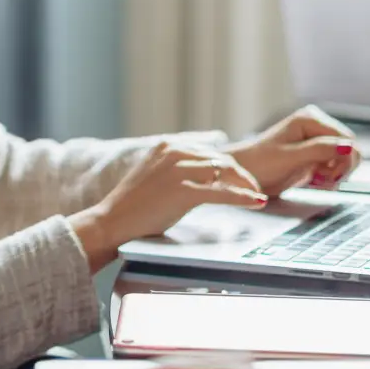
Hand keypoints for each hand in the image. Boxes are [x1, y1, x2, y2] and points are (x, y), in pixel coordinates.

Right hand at [70, 143, 265, 271]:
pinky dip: (243, 197)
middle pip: (221, 159)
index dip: (230, 165)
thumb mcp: (156, 176)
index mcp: (167, 145)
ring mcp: (177, 170)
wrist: (112, 223)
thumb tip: (208, 175)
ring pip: (225, 171)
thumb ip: (179, 169)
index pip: (210, 150)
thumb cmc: (133, 207)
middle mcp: (173, 151)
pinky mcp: (182, 191)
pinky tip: (257, 201)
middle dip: (242, 174)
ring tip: (257, 196)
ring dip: (246, 184)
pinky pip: (222, 192)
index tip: (243, 177)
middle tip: (255, 189)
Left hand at [226, 104, 357, 195]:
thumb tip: (349, 146)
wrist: (245, 174)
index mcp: (310, 119)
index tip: (327, 176)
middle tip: (320, 180)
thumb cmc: (262, 164)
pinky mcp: (315, 154)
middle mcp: (316, 125)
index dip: (344, 160)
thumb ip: (320, 150)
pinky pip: (335, 166)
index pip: (347, 140)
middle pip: (349, 149)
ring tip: (314, 181)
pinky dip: (328, 177)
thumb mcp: (291, 158)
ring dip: (334, 175)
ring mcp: (316, 139)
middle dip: (339, 169)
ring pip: (344, 159)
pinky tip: (313, 181)